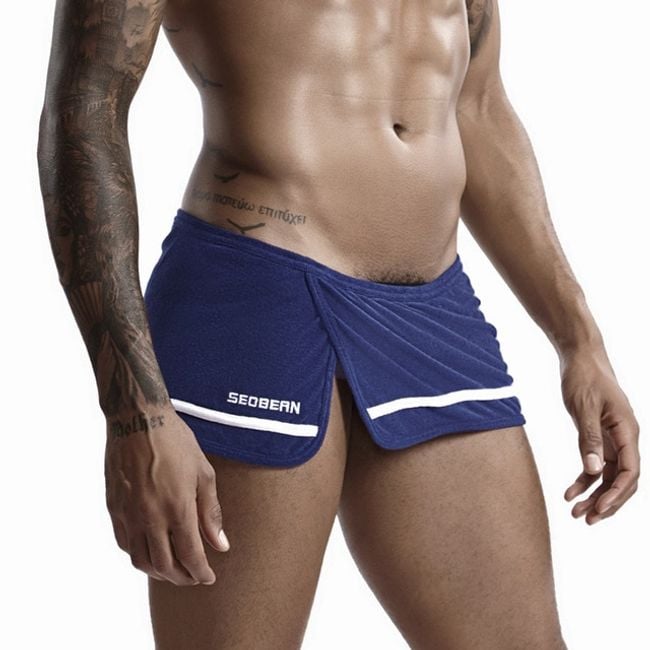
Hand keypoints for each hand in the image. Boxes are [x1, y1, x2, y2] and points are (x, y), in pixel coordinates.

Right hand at [104, 404, 229, 584]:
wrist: (137, 420)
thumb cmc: (176, 442)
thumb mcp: (203, 473)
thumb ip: (211, 513)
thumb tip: (220, 545)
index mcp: (177, 508)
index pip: (190, 555)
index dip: (200, 572)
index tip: (209, 577)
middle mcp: (150, 517)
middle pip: (164, 565)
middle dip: (182, 578)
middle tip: (193, 577)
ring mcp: (128, 514)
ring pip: (140, 561)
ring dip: (159, 572)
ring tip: (173, 569)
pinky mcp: (113, 508)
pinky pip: (124, 544)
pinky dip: (139, 555)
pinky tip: (150, 550)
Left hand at [560, 348, 640, 524]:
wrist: (580, 358)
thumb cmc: (584, 378)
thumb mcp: (583, 408)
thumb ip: (589, 439)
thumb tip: (593, 471)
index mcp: (628, 431)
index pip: (630, 471)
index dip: (617, 494)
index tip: (599, 510)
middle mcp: (625, 439)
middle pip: (623, 480)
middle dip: (607, 502)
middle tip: (586, 519)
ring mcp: (613, 440)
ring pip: (609, 477)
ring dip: (595, 496)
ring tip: (575, 513)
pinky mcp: (599, 438)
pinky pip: (596, 466)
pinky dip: (585, 480)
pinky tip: (570, 492)